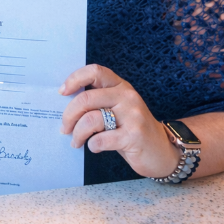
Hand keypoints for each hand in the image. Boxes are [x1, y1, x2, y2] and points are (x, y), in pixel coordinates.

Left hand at [59, 64, 180, 178]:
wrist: (162, 151)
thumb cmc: (132, 130)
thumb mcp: (118, 110)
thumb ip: (98, 103)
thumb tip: (65, 105)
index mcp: (121, 86)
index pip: (95, 71)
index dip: (74, 79)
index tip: (62, 92)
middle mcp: (127, 97)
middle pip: (86, 99)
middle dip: (68, 116)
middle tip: (64, 128)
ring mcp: (132, 116)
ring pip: (90, 120)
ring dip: (77, 134)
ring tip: (76, 142)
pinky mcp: (134, 136)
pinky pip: (100, 139)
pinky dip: (92, 145)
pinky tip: (94, 147)